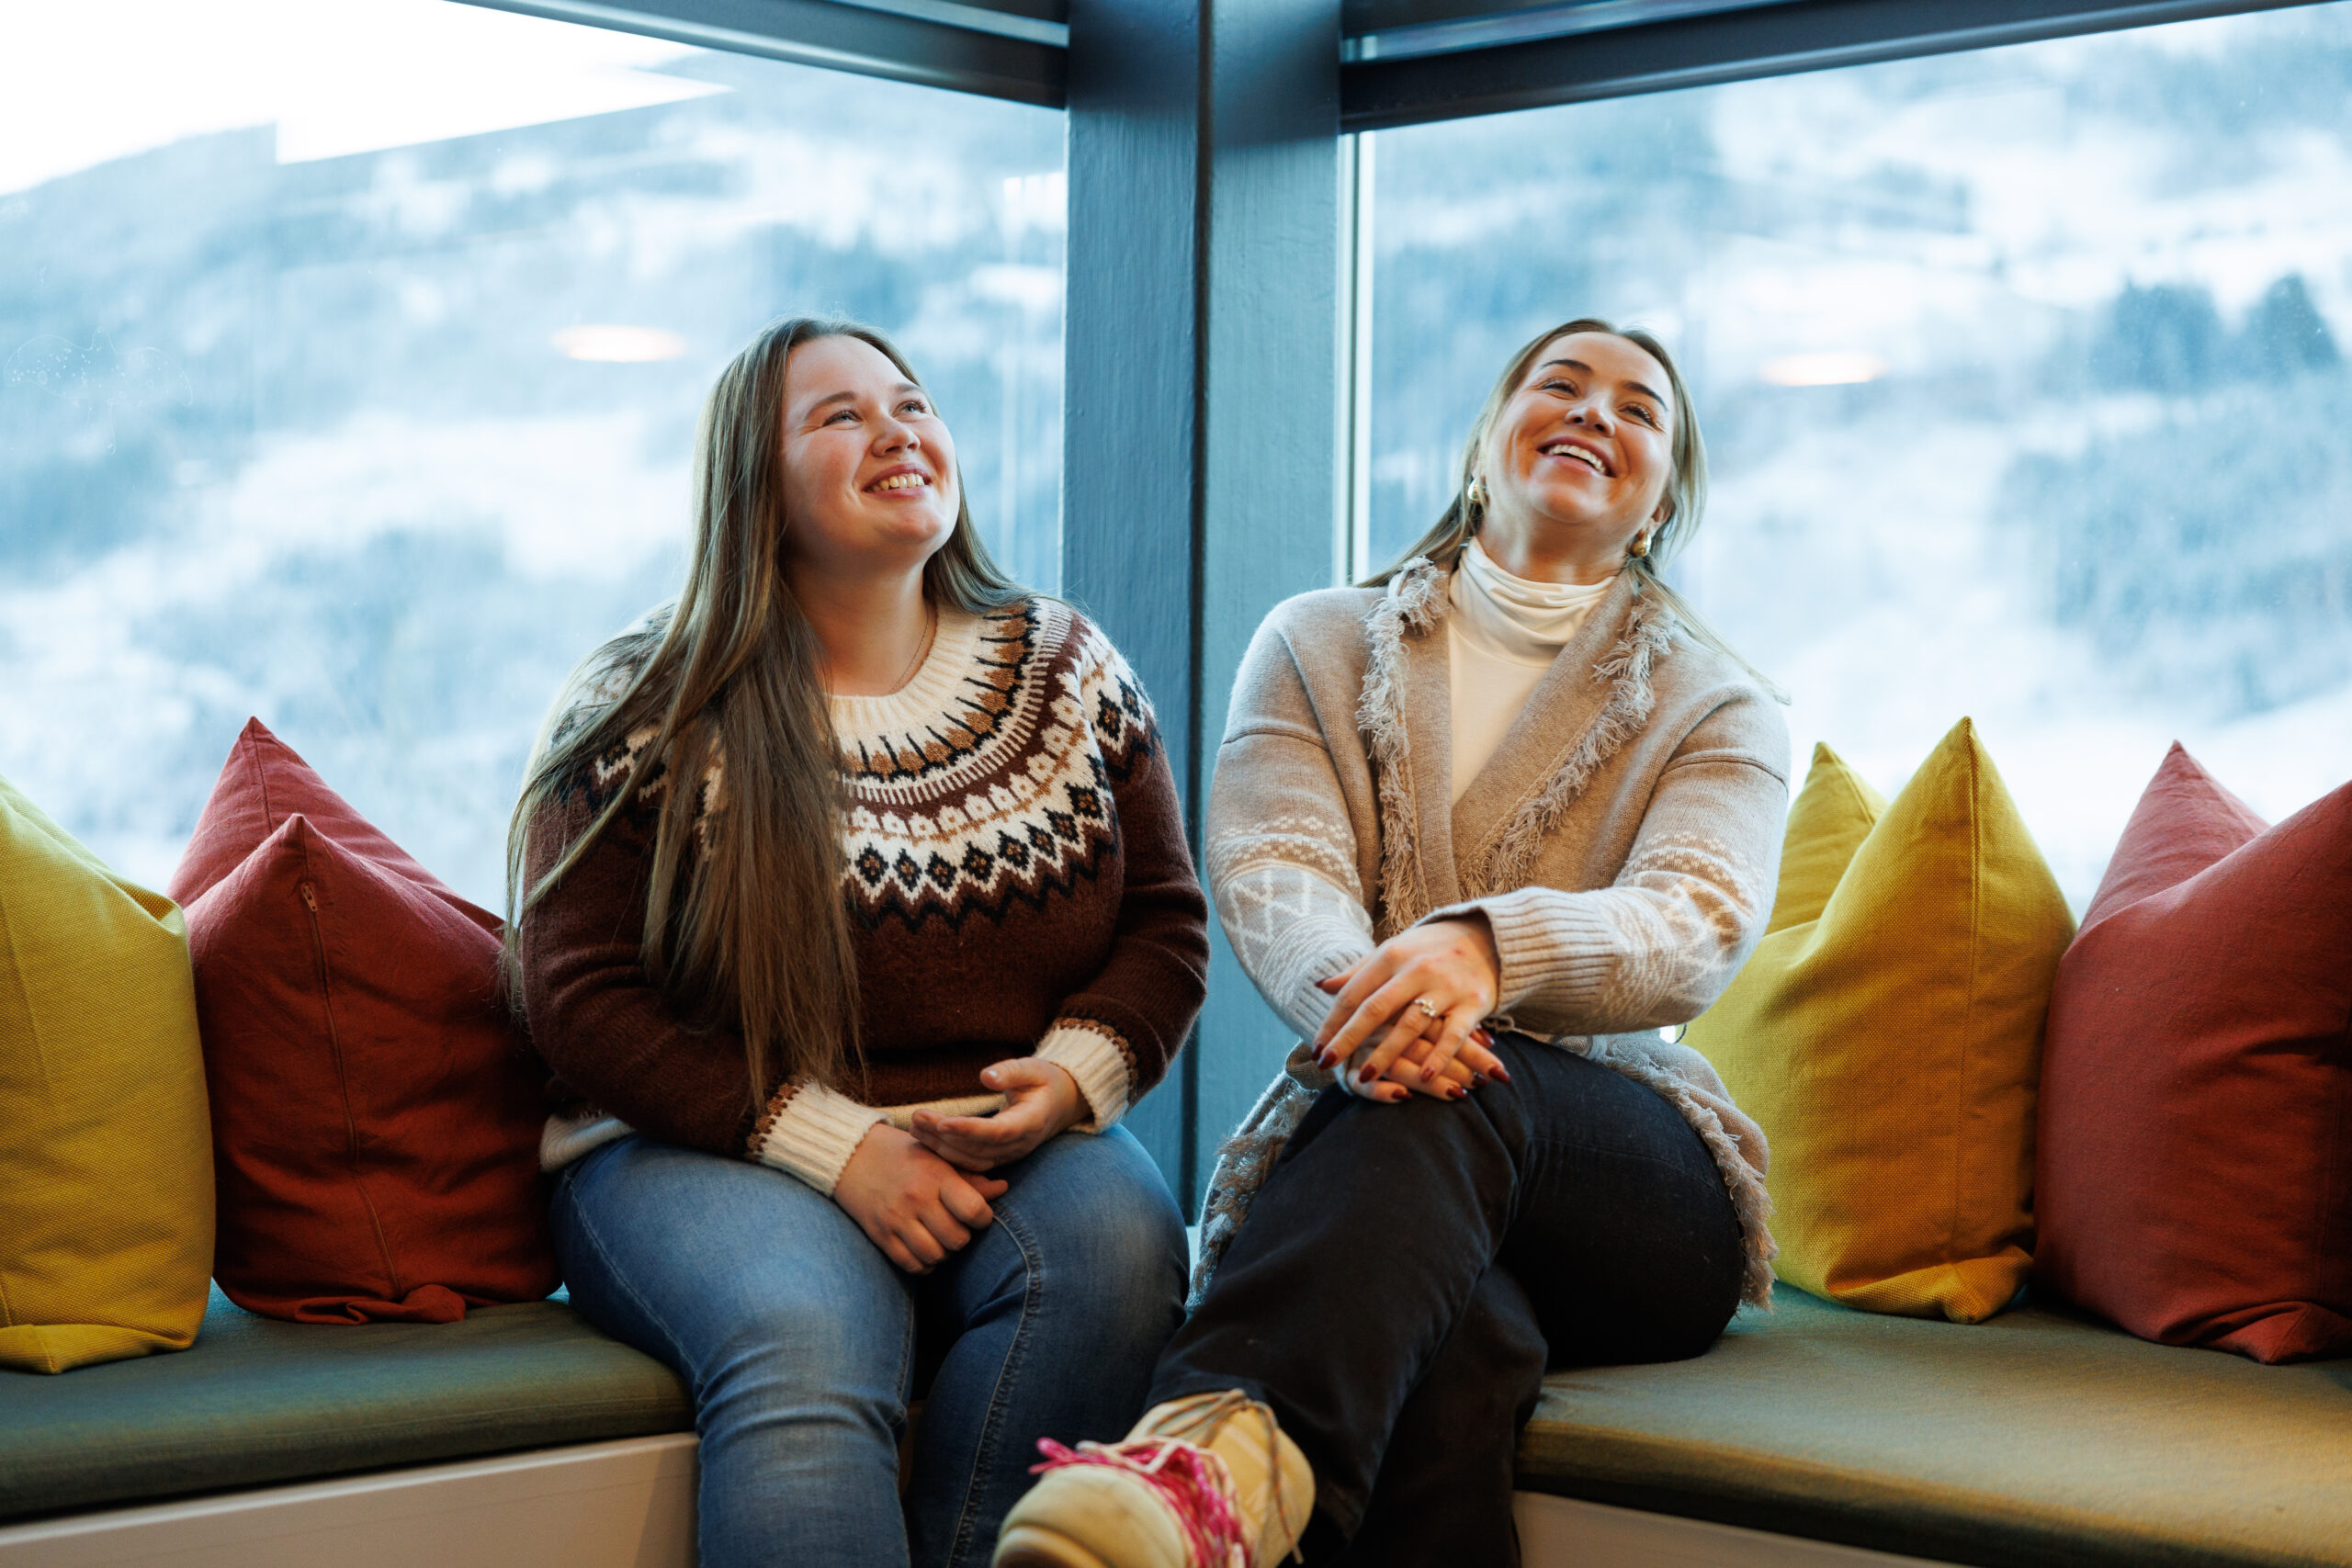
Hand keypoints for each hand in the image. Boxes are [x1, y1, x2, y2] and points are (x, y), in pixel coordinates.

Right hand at [835, 1123, 1008, 1273]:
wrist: (854, 1155)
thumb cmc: (905, 1155)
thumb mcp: (938, 1157)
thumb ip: (970, 1177)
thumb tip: (1003, 1188)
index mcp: (935, 1176)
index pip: (973, 1210)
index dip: (983, 1218)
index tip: (977, 1214)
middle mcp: (916, 1199)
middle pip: (957, 1239)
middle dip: (963, 1237)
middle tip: (956, 1226)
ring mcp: (896, 1219)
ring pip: (935, 1256)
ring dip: (944, 1252)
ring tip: (940, 1237)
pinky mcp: (880, 1236)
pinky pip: (912, 1265)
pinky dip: (924, 1263)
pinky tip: (924, 1248)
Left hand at [909, 1059, 1084, 1172]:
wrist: (1059, 1104)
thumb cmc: (1044, 1081)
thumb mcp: (1033, 1069)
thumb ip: (1010, 1072)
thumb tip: (985, 1076)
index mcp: (1031, 1122)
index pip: (997, 1132)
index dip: (969, 1130)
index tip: (941, 1122)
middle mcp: (1019, 1145)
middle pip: (978, 1148)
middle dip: (944, 1135)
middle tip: (916, 1117)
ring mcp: (1009, 1155)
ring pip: (971, 1160)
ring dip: (940, 1147)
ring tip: (914, 1128)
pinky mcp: (998, 1158)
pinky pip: (970, 1163)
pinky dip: (946, 1154)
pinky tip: (925, 1140)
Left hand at [1313, 918, 1509, 1090]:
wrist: (1488, 937)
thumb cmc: (1430, 950)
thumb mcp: (1393, 951)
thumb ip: (1359, 971)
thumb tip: (1322, 986)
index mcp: (1392, 955)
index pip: (1354, 992)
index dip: (1333, 1022)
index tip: (1317, 1048)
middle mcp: (1416, 969)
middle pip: (1376, 1008)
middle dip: (1348, 1038)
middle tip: (1326, 1064)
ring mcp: (1446, 986)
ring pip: (1411, 1024)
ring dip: (1387, 1053)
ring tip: (1366, 1077)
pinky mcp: (1473, 1003)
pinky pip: (1454, 1034)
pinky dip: (1439, 1056)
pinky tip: (1424, 1077)